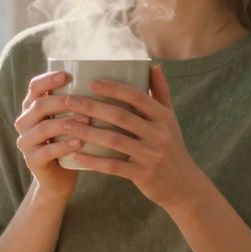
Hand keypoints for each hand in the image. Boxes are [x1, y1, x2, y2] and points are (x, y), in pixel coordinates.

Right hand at [13, 70, 89, 199]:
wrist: (59, 180)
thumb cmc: (70, 143)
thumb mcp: (71, 121)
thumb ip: (77, 103)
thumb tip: (106, 81)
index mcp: (32, 108)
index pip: (35, 87)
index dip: (49, 79)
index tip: (68, 75)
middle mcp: (24, 122)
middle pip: (39, 106)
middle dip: (63, 101)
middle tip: (85, 101)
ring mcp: (26, 143)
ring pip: (43, 128)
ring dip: (66, 123)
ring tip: (87, 121)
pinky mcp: (32, 161)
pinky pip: (47, 151)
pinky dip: (64, 146)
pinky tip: (79, 142)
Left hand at [59, 64, 207, 211]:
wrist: (184, 186)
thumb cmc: (172, 148)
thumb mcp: (170, 120)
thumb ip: (161, 92)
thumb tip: (153, 65)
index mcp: (163, 117)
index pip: (138, 97)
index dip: (114, 88)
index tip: (91, 82)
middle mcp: (159, 134)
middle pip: (121, 116)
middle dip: (92, 106)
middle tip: (69, 101)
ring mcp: (151, 155)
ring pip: (114, 140)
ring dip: (87, 131)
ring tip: (66, 125)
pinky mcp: (143, 175)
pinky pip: (113, 166)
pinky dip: (94, 161)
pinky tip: (76, 156)